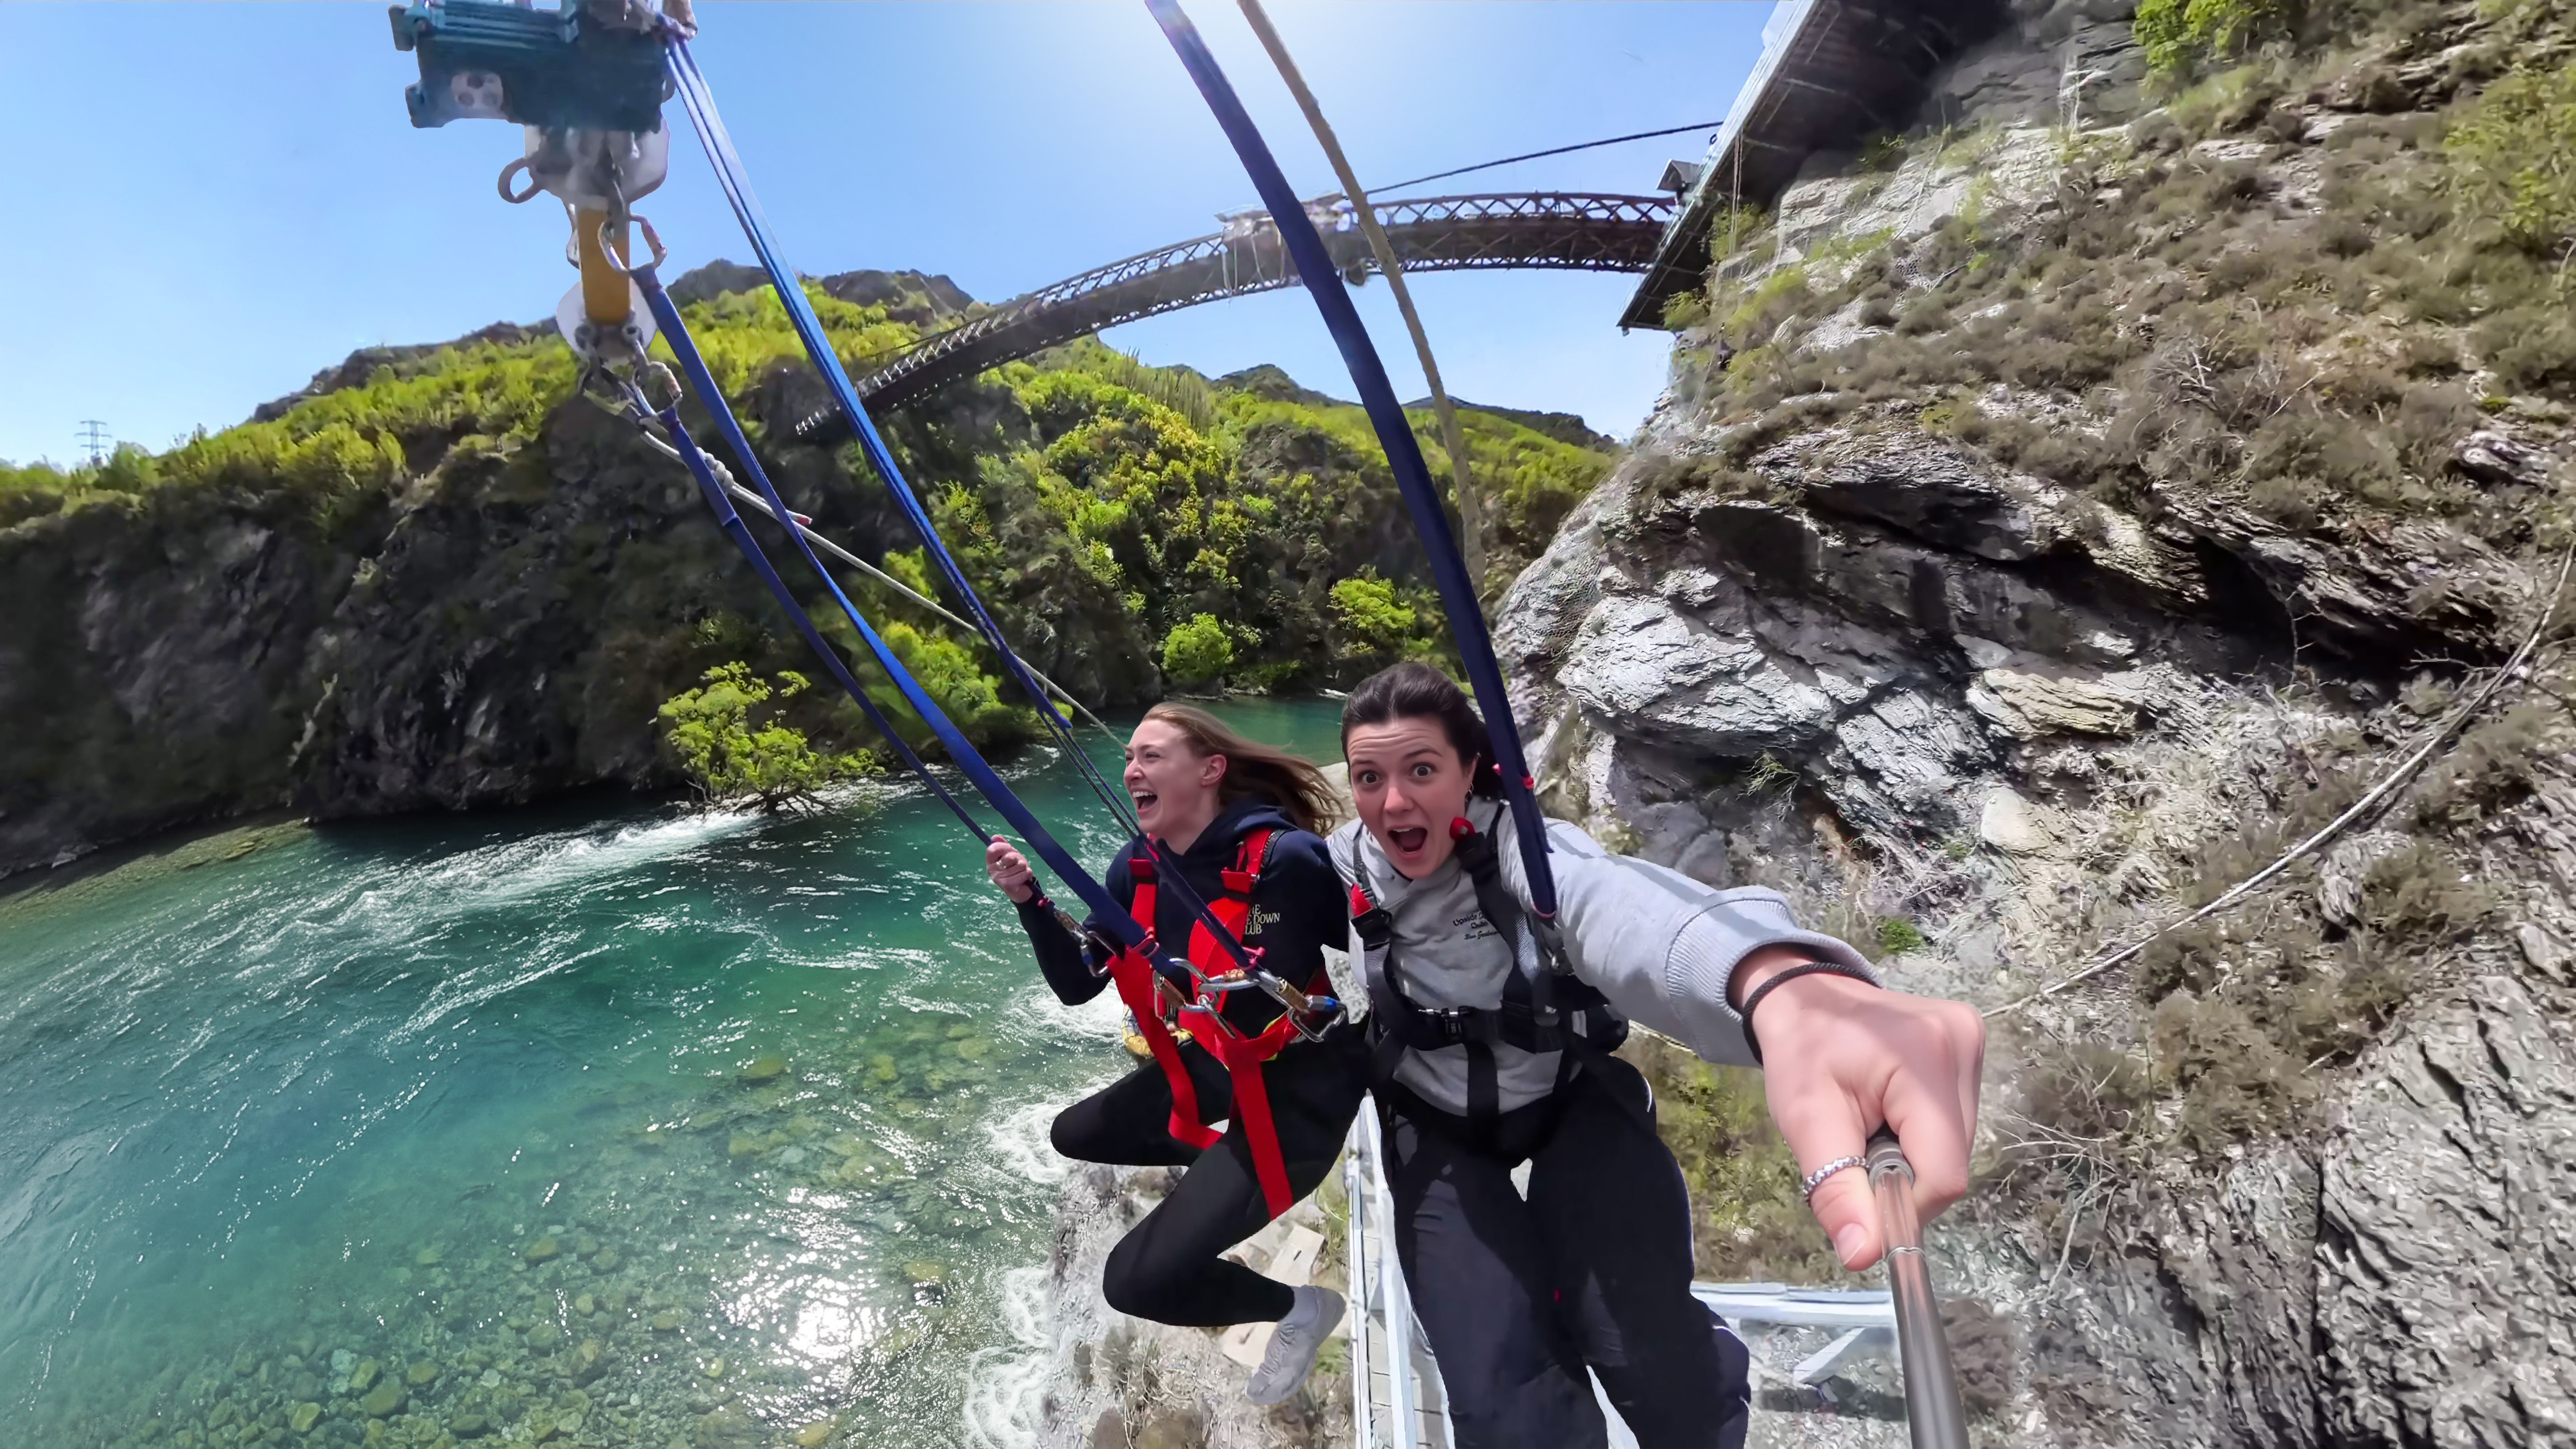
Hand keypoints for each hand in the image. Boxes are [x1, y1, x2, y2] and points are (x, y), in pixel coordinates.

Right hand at [985, 838, 1036, 902]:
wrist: (1022, 892)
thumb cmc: (1016, 872)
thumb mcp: (1011, 856)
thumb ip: (1003, 846)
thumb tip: (995, 837)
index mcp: (991, 863)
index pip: (992, 849)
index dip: (1003, 847)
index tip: (1009, 849)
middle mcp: (992, 871)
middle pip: (1008, 856)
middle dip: (1017, 857)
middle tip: (1017, 864)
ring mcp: (999, 879)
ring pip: (1020, 864)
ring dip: (1024, 866)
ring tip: (1021, 872)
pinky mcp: (1008, 885)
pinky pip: (1025, 872)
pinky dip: (1028, 873)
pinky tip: (1024, 879)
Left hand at [1737, 946, 1984, 1270]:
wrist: (1805, 997)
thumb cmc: (1801, 1052)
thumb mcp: (1805, 1121)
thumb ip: (1836, 1189)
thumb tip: (1864, 1257)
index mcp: (1927, 1058)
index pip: (1943, 1174)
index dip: (1905, 1204)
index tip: (1864, 1193)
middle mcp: (1964, 1045)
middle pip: (1952, 1162)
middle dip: (1905, 1176)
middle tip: (1859, 1145)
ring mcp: (1974, 1043)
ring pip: (1957, 1147)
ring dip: (1914, 1155)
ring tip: (1873, 1122)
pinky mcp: (1972, 1049)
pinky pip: (1956, 1123)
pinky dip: (1923, 1134)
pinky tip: (1892, 1110)